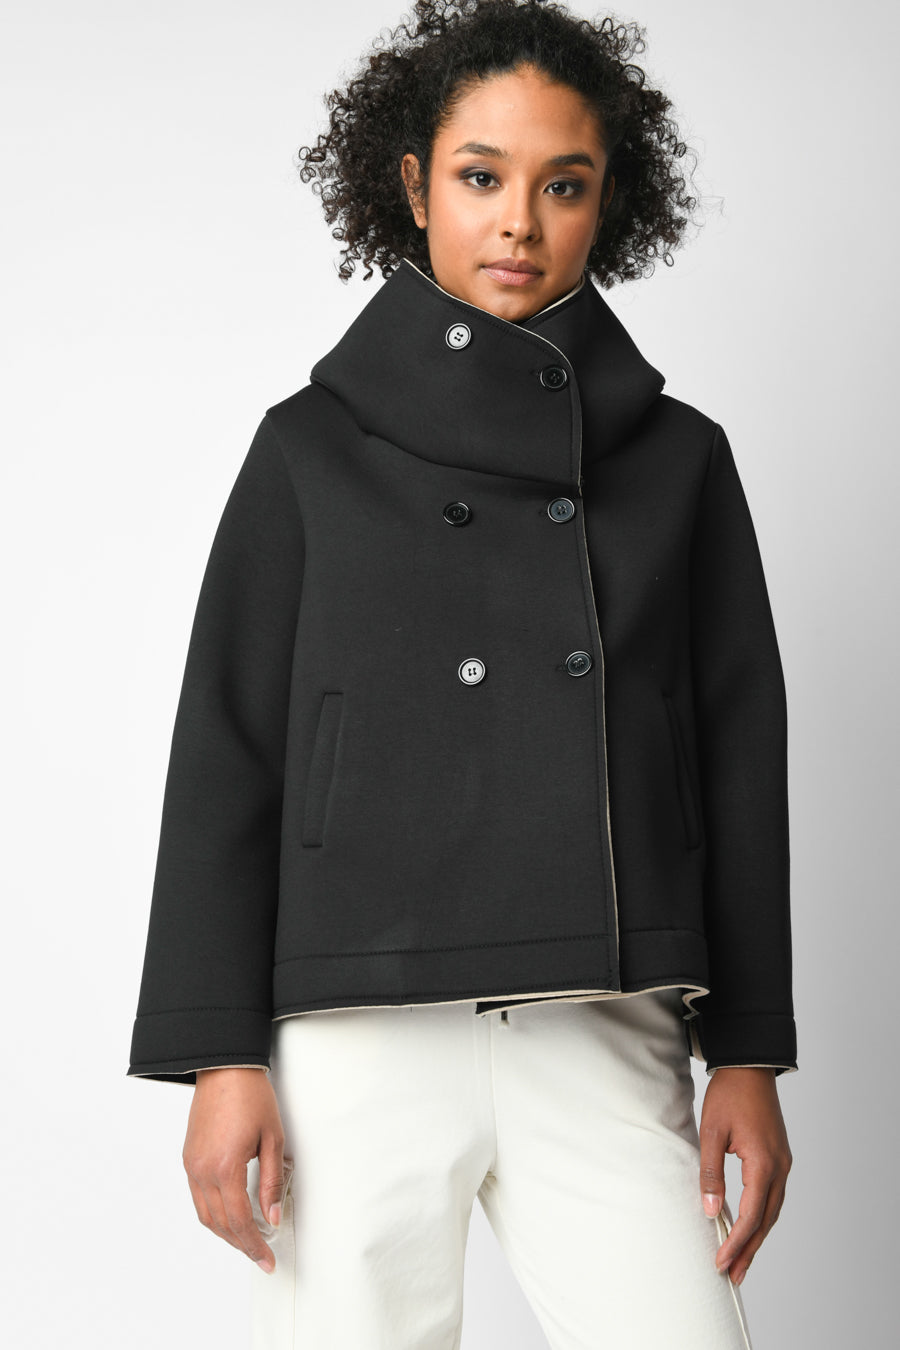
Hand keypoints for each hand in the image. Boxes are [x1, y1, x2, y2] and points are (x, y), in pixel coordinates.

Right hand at [183, 1066, 285, 1273]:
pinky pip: (197, 1197)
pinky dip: (213, 1214)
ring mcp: (192, 1165)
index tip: (266, 1259)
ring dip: (225, 1233)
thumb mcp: (273, 1139)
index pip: (240, 1221)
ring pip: (205, 1215)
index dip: (254, 1245)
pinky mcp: (189, 1158)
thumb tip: (272, 1216)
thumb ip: (272, 1182)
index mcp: (226, 1167)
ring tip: (246, 1241)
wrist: (225, 1068)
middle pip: (220, 1223)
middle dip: (241, 1244)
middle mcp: (203, 1170)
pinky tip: (229, 1215)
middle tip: (260, 1255)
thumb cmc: (251, 1096)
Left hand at [698, 1066, 791, 1286]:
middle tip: (733, 1276)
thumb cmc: (729, 1095)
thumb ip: (711, 1174)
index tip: (721, 1262)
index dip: (736, 1242)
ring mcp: (783, 1163)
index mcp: (764, 1163)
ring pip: (772, 1211)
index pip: (752, 1215)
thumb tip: (711, 1211)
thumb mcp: (711, 1132)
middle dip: (749, 1250)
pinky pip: (772, 1196)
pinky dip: (762, 1217)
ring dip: (757, 1237)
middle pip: (766, 1221)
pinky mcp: (779, 1158)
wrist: (749, 1066)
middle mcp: (780, 1168)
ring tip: (740, 1261)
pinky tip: (750, 1228)